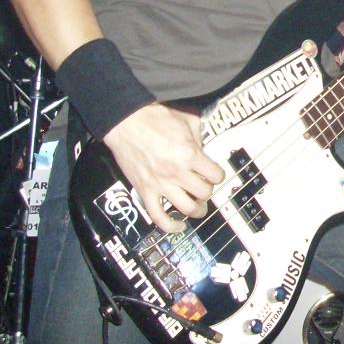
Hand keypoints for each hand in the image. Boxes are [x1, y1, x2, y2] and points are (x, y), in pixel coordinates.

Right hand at [103, 102, 224, 232]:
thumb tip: (203, 147)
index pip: (216, 175)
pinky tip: (178, 225)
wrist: (126, 122)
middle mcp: (177, 172)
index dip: (217, 175)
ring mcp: (160, 184)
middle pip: (204, 193)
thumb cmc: (155, 118)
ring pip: (186, 208)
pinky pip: (158, 216)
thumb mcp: (187, 120)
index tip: (213, 174)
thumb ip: (199, 136)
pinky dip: (170, 226)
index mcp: (190, 154)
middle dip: (208, 191)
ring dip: (196, 210)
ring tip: (198, 208)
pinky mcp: (144, 191)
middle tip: (205, 188)